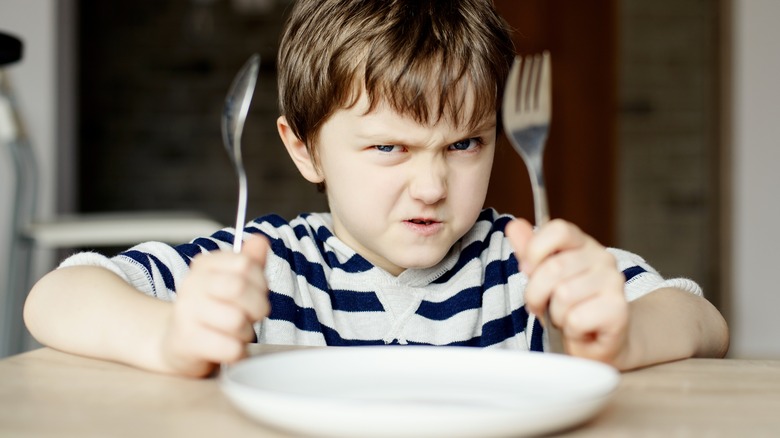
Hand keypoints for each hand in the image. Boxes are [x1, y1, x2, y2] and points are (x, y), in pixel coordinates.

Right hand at [159, 235, 270, 376]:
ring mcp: (186, 312)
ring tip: (235, 333)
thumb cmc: (213, 312)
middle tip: (251, 315)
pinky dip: (237, 351)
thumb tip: (260, 240)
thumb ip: (250, 262)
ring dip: (246, 332)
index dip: (260, 282)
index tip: (256, 292)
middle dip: (257, 306)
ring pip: (237, 320)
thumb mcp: (232, 282)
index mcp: (204, 265)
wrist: (178, 344)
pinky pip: (231, 347)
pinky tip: (226, 348)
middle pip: (239, 288)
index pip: (245, 263)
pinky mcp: (187, 341)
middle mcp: (191, 284)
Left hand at [506, 218, 628, 364]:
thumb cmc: (569, 308)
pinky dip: (571, 330)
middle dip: (537, 293)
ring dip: (556, 315)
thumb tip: (514, 225)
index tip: (528, 270)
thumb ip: (529, 252)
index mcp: (582, 244)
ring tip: (566, 318)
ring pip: (563, 295)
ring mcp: (614, 281)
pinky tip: (581, 330)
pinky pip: (576, 319)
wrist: (598, 343)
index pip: (558, 230)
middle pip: (554, 267)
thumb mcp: (542, 278)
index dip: (535, 250)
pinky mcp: (618, 309)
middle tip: (543, 306)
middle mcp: (603, 258)